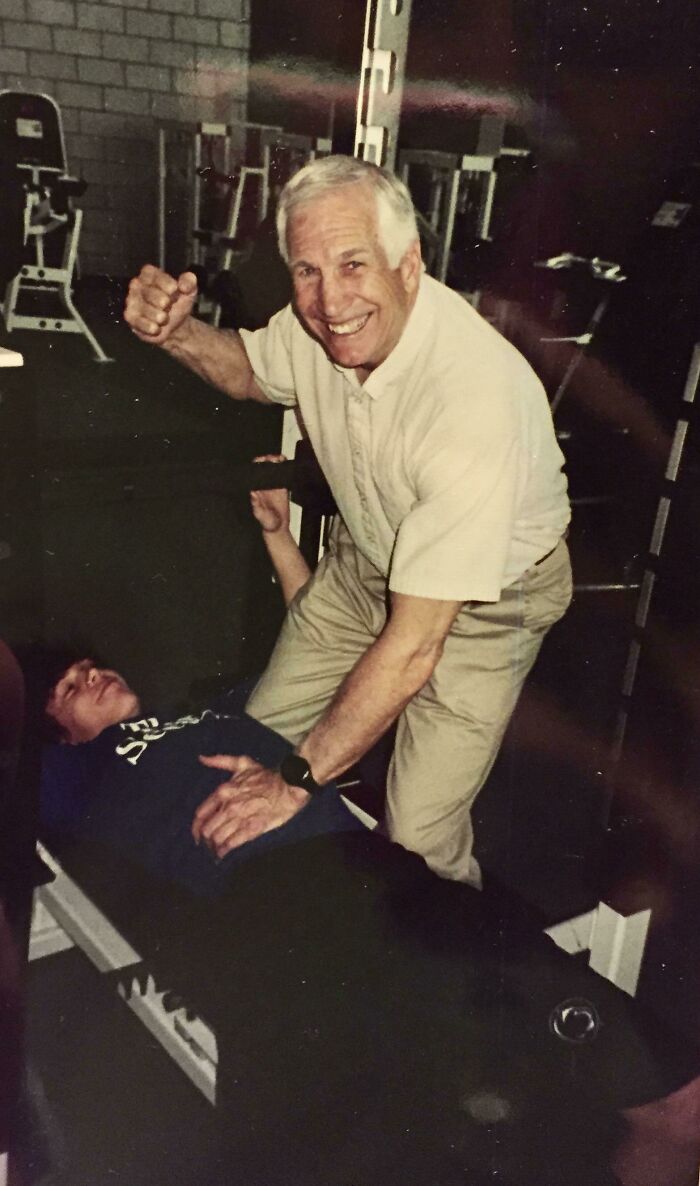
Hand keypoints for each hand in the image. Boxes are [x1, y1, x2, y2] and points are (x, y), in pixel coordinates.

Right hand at [124, 264, 197, 343]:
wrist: (176, 326)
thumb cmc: (178, 304)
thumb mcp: (189, 290)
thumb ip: (189, 282)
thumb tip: (183, 285)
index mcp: (149, 275)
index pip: (151, 273)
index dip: (164, 282)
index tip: (174, 290)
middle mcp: (137, 285)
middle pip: (149, 292)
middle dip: (163, 301)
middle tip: (168, 306)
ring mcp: (131, 301)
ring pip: (145, 308)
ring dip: (159, 316)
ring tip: (164, 318)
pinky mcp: (130, 317)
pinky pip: (138, 322)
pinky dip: (151, 327)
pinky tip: (157, 328)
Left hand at [192, 754, 308, 857]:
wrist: (289, 785)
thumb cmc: (266, 775)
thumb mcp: (242, 763)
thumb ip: (220, 761)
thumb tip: (201, 758)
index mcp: (223, 791)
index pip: (201, 814)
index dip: (196, 827)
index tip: (197, 834)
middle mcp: (228, 806)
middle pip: (207, 829)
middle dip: (205, 840)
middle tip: (207, 845)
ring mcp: (240, 818)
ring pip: (217, 838)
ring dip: (214, 847)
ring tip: (215, 852)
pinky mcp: (252, 829)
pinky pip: (232, 843)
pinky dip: (225, 851)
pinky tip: (224, 854)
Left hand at [250, 454, 290, 533]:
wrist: (278, 528)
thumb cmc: (267, 523)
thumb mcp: (261, 515)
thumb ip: (256, 505)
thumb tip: (252, 494)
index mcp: (257, 490)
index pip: (254, 473)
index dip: (257, 465)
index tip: (261, 461)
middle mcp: (264, 486)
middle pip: (264, 468)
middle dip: (267, 460)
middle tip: (273, 458)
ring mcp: (273, 486)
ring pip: (274, 470)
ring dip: (276, 462)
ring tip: (280, 459)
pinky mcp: (283, 488)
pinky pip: (283, 475)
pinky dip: (284, 469)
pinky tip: (286, 464)